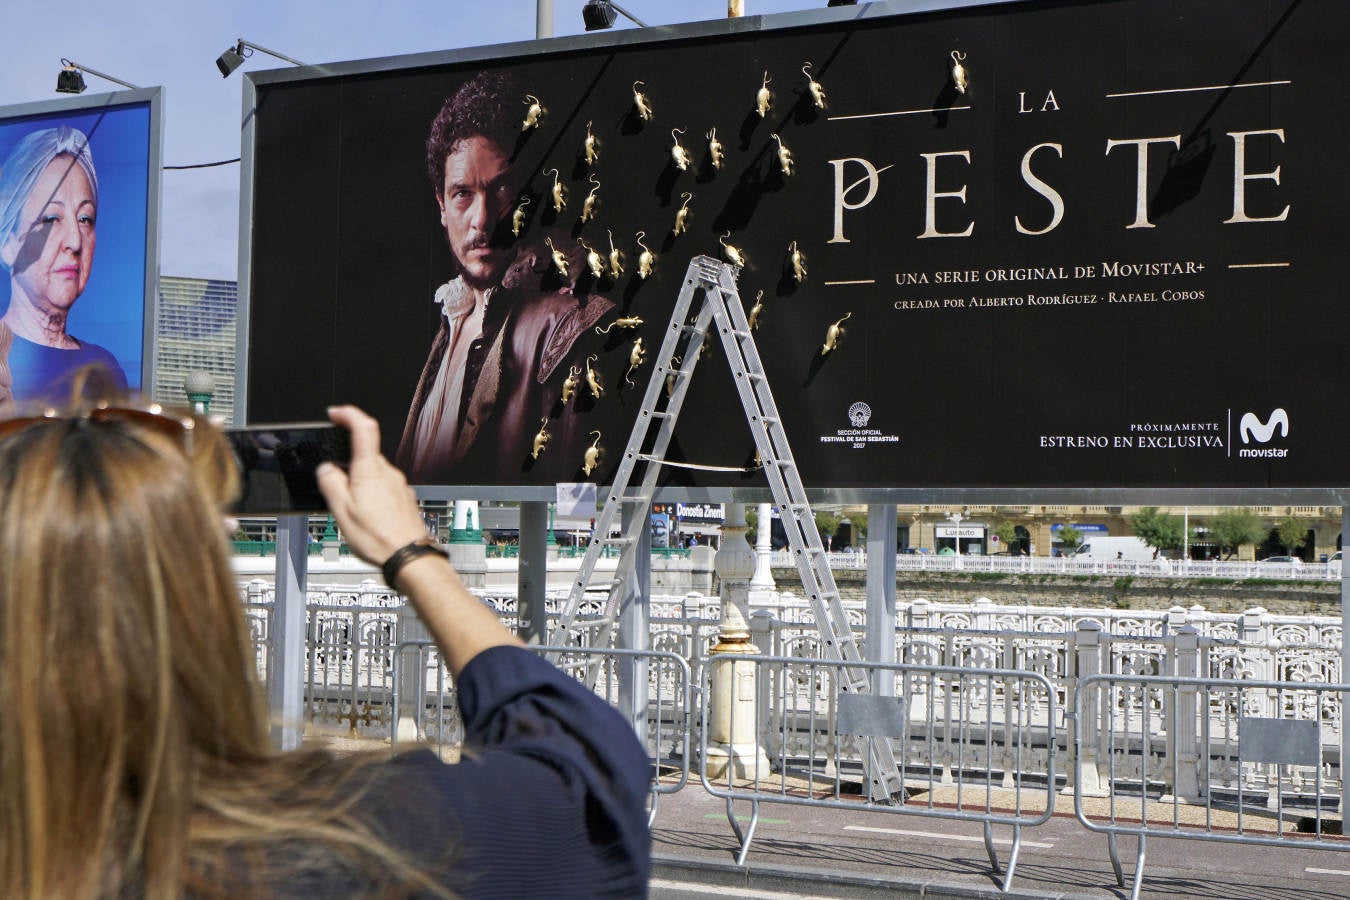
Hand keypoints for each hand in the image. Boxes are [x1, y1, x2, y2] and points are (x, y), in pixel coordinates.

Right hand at [316, 405, 428, 564]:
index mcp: (370, 470)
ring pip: (373, 473)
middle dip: (347, 464)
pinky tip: (367, 516)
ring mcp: (399, 485)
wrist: (408, 557)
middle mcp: (388, 473)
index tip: (336, 413)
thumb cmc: (379, 537)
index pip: (364, 427)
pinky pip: (383, 487)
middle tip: (335, 487)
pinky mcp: (403, 498)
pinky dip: (371, 495)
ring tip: (352, 510)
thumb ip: (330, 483)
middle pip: (365, 454)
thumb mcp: (341, 510)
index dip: (349, 414)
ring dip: (359, 484)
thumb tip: (326, 469)